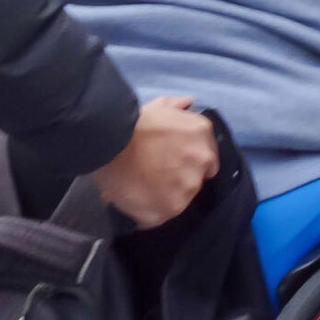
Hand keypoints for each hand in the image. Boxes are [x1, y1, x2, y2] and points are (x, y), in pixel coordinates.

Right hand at [93, 97, 218, 228]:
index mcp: (202, 134)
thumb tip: (186, 103)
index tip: (172, 164)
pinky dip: (151, 212)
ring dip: (164, 197)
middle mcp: (202, 160)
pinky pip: (162, 216)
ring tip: (142, 189)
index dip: (189, 163)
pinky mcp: (172, 208)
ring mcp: (188, 187)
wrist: (111, 143)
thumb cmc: (133, 124)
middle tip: (154, 175)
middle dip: (178, 180)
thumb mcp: (158, 106)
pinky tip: (137, 201)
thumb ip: (175, 107)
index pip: (207, 159)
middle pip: (195, 180)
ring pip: (180, 199)